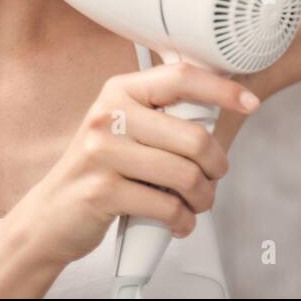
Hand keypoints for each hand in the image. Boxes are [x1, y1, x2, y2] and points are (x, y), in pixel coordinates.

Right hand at [5, 61, 260, 270]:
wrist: (50, 215)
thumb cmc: (100, 170)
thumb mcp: (124, 128)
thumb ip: (163, 115)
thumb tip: (221, 108)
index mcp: (121, 91)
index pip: (182, 78)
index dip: (223, 89)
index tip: (249, 103)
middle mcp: (109, 115)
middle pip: (194, 137)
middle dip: (216, 166)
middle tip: (214, 178)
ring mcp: (102, 152)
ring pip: (185, 175)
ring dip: (203, 197)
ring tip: (197, 203)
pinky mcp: (102, 191)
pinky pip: (166, 207)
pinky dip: (182, 220)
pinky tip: (179, 222)